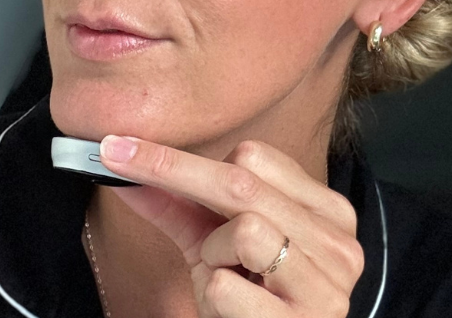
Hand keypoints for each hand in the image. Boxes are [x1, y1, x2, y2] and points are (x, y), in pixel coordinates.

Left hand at [97, 136, 363, 317]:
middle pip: (241, 182)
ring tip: (227, 276)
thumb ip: (173, 203)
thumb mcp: (211, 246)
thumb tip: (119, 162)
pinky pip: (228, 286)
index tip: (128, 149)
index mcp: (324, 211)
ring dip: (214, 254)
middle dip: (171, 171)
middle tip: (113, 158)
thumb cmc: (248, 303)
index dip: (184, 155)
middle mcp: (338, 242)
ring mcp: (327, 285)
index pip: (254, 155)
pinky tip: (232, 308)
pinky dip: (212, 294)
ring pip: (245, 230)